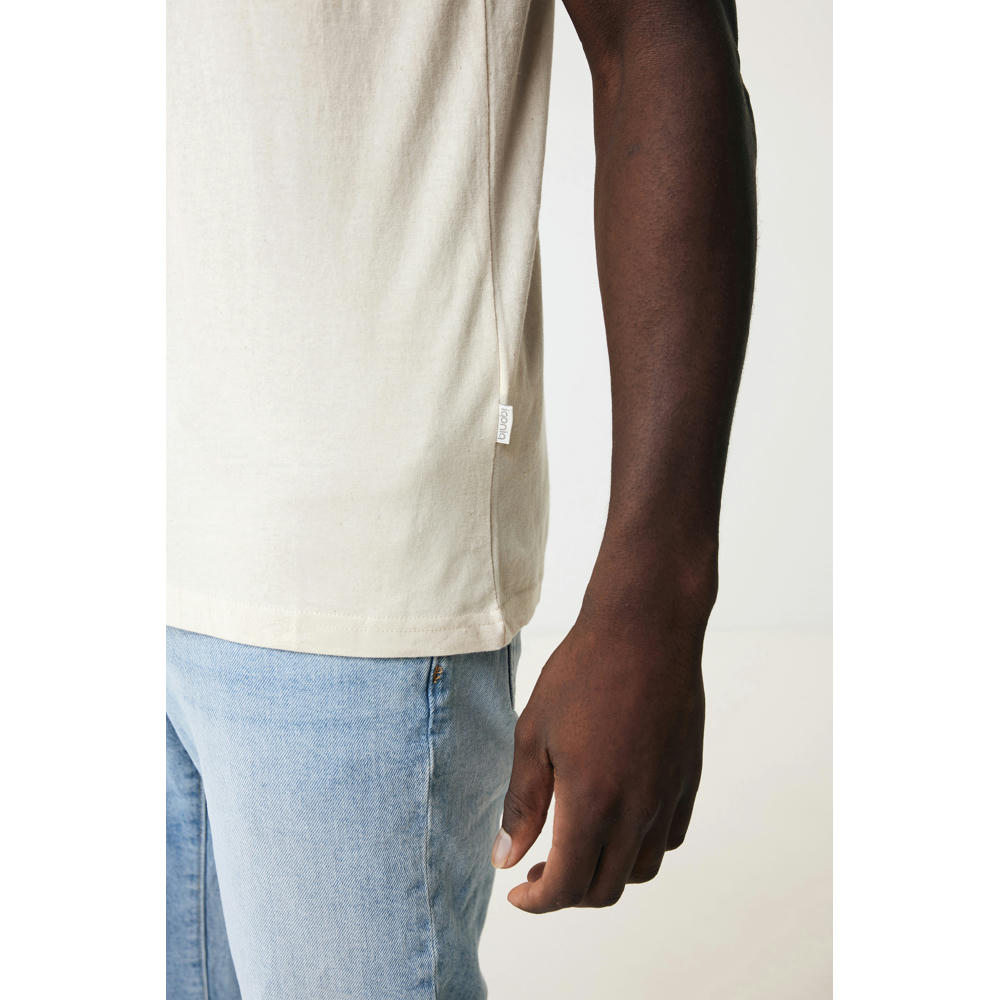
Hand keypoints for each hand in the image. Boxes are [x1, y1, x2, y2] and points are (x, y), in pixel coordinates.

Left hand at [491, 613, 705, 912]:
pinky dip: (639, 846)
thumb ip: (522, 803)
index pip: (568, 887)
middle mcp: (637, 809)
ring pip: (641, 869)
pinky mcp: (688, 777)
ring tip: (577, 847)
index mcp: (592, 802)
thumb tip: (506, 858)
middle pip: (606, 888)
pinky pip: (668, 837)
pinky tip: (617, 819)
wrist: (646, 629)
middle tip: (539, 872)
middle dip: (567, 894)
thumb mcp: (533, 733)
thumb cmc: (581, 673)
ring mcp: (669, 795)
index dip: (538, 902)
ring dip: (606, 873)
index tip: (517, 894)